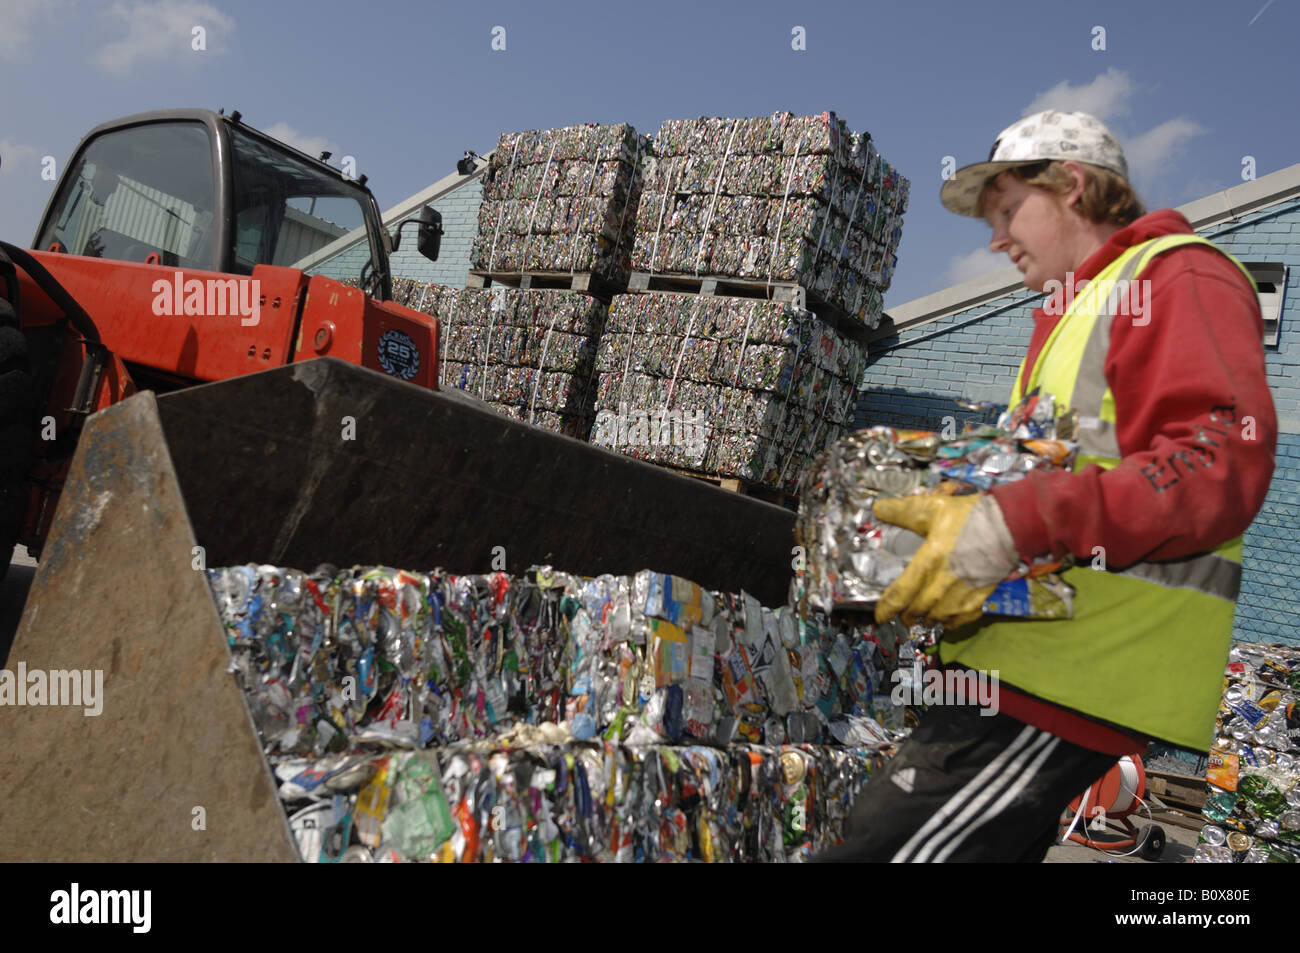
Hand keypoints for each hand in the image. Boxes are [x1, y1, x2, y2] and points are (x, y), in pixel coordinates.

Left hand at [873, 492, 1019, 627]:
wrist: (1009, 526)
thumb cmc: (970, 517)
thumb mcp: (933, 507)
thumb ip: (902, 510)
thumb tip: (878, 508)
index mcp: (929, 562)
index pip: (900, 595)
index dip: (886, 609)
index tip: (879, 615)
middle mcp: (943, 585)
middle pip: (916, 610)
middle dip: (905, 613)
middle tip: (900, 611)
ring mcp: (962, 596)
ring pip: (936, 618)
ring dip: (925, 617)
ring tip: (920, 612)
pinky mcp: (979, 599)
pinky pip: (958, 621)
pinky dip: (948, 621)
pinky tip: (944, 615)